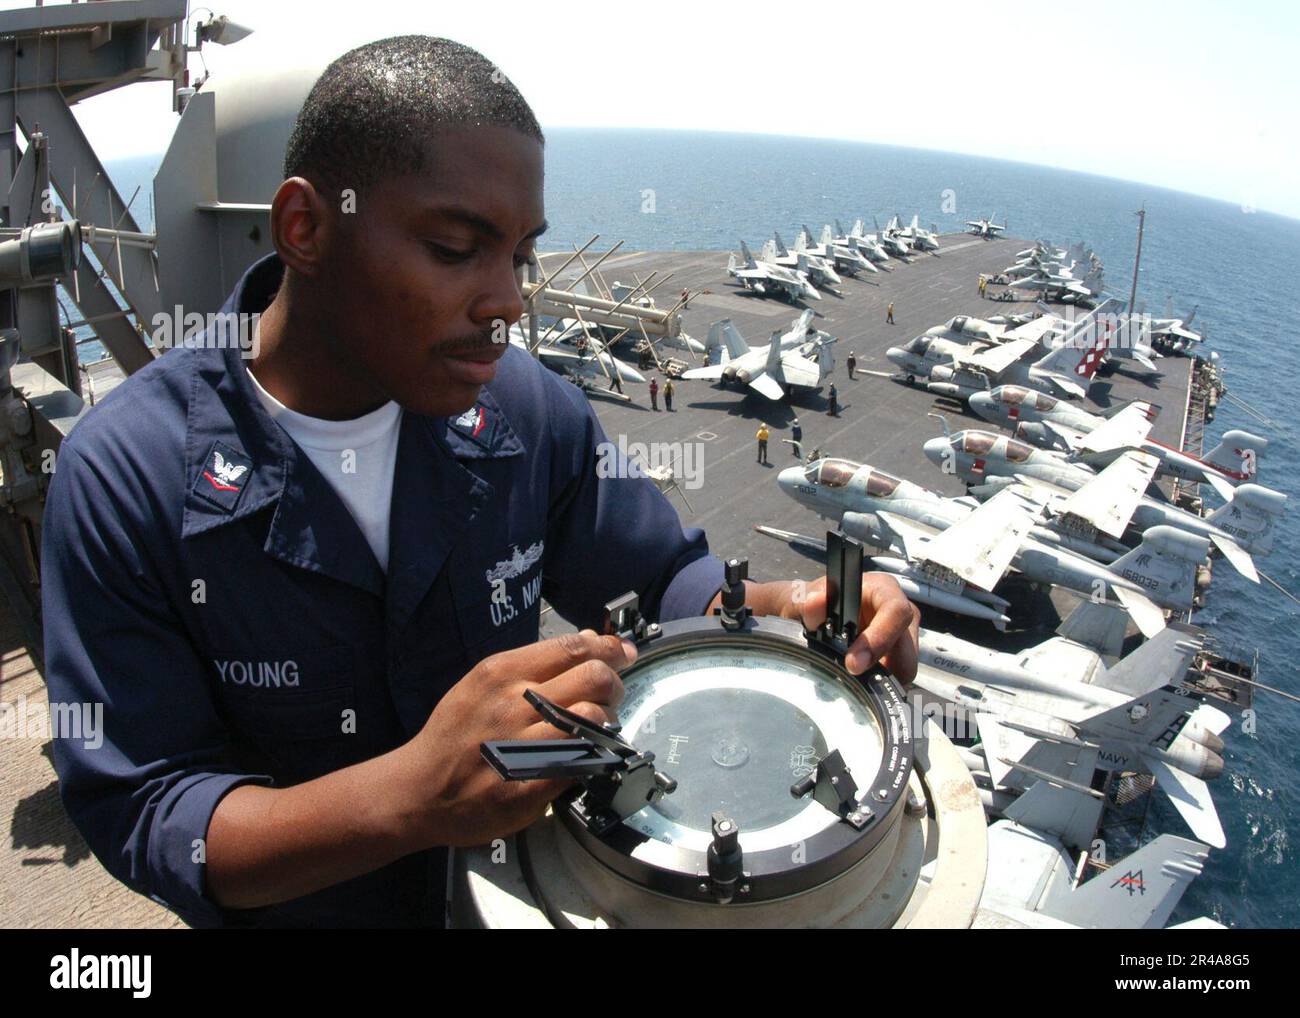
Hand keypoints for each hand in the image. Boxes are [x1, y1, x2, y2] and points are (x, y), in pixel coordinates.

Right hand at [400, 630, 635, 847]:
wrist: (418, 790)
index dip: (608, 647)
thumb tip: (589, 640)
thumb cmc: (455, 735)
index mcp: (502, 672)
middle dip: (615, 683)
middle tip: (612, 694)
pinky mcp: (529, 785)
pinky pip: (584, 762)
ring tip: (598, 729)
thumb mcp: (485, 684)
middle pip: (594, 676)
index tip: (622, 652)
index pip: (572, 646)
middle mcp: (513, 702)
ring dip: (608, 722)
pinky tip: (588, 757)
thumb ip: (536, 663)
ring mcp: (522, 744)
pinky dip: (596, 757)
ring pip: (594, 717)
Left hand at [777, 573, 919, 680]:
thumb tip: (816, 601)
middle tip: (851, 678)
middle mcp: (898, 611)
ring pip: (905, 667)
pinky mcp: (898, 657)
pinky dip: (879, 684)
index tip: (853, 663)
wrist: (808, 617)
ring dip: (880, 679)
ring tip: (852, 680)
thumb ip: (806, 602)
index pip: (896, 612)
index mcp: (882, 589)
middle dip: (882, 669)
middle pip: (907, 647)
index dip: (880, 638)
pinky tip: (859, 682)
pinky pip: (898, 677)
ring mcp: (902, 636)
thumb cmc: (810, 602)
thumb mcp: (801, 599)